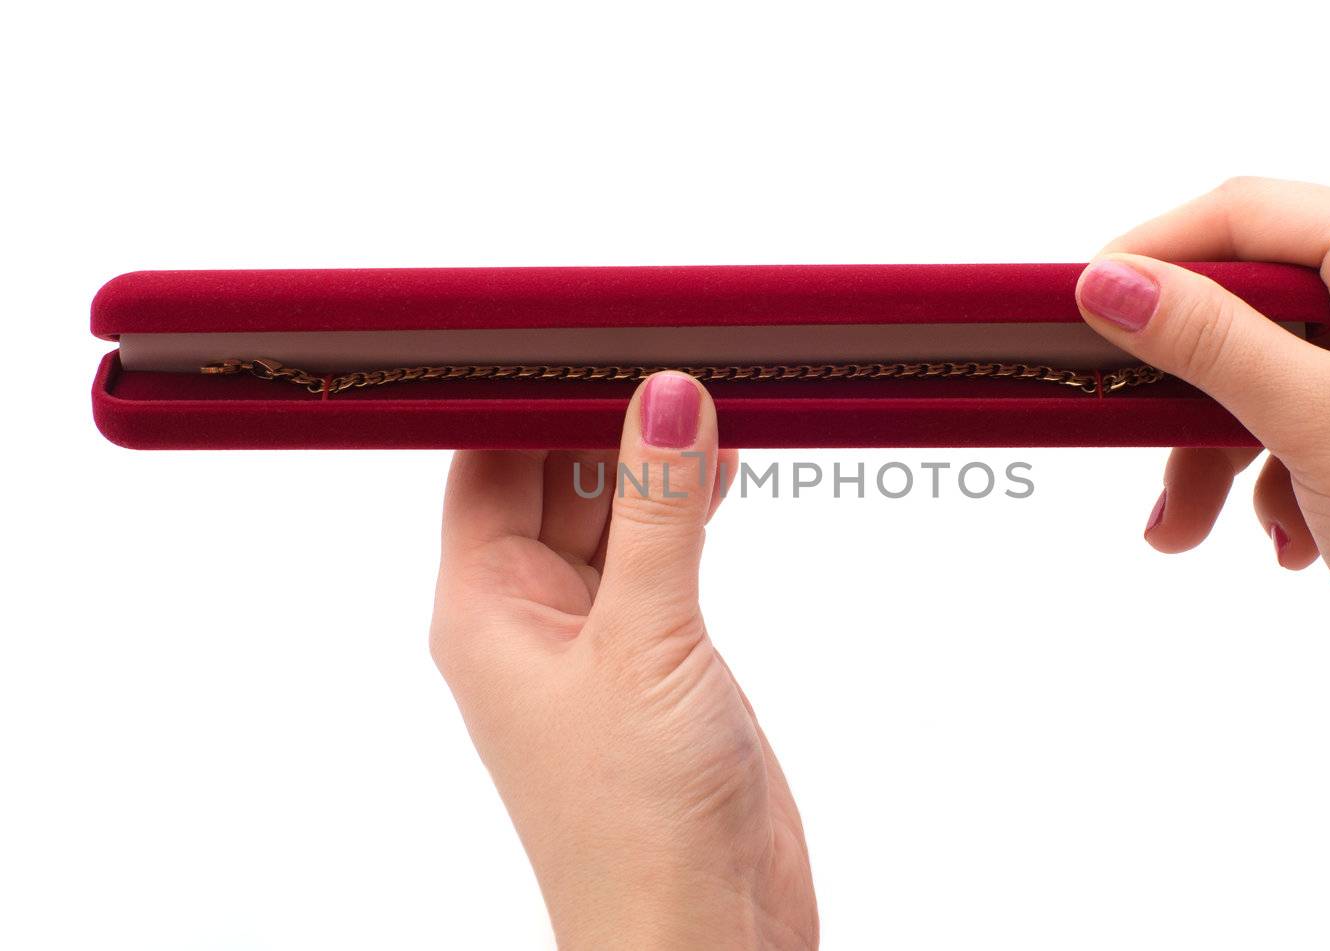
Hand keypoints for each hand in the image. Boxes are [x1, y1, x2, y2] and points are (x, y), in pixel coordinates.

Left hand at [429, 373, 817, 948]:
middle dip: (600, 409)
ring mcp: (597, 640)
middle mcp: (530, 618)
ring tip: (708, 386)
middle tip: (663, 336)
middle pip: (548, 476)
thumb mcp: (646, 643)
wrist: (704, 936)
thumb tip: (664, 395)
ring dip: (652, 456)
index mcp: (484, 609)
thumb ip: (656, 511)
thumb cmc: (637, 825)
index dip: (517, 389)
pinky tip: (722, 464)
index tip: (576, 323)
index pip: (482, 463)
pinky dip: (688, 507)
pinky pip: (662, 557)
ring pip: (613, 513)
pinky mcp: (659, 662)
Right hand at [1076, 178, 1329, 811]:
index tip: (1078, 309)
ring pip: (1264, 364)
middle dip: (1184, 388)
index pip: (1244, 213)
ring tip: (1188, 527)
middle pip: (1247, 297)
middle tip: (1127, 439)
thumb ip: (1204, 339)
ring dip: (1216, 446)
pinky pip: (1299, 406)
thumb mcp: (1312, 423)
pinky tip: (1286, 536)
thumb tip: (1108, 279)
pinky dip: (1269, 467)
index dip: (1150, 256)